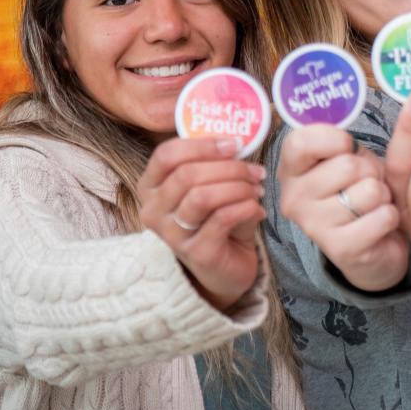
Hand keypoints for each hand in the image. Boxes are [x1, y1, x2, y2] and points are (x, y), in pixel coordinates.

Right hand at [138, 137, 266, 310]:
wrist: (226, 269)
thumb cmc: (217, 222)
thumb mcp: (212, 187)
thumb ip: (216, 165)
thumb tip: (237, 140)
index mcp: (152, 187)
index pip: (166, 155)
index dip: (202, 145)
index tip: (234, 144)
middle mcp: (154, 211)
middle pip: (187, 174)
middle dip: (229, 167)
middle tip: (255, 171)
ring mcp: (172, 234)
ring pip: (202, 196)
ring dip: (238, 187)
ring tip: (257, 191)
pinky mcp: (195, 252)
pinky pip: (222, 219)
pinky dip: (246, 208)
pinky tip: (258, 210)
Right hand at [279, 125, 408, 290]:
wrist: (370, 242)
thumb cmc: (356, 188)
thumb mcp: (347, 156)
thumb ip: (342, 142)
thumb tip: (348, 141)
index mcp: (290, 170)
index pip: (302, 141)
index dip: (336, 139)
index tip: (348, 147)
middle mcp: (294, 199)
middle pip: (348, 165)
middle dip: (370, 170)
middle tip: (364, 183)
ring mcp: (314, 226)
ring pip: (370, 191)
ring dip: (382, 195)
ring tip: (372, 204)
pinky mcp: (340, 249)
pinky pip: (384, 216)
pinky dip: (390, 217)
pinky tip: (377, 224)